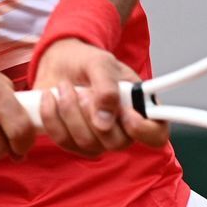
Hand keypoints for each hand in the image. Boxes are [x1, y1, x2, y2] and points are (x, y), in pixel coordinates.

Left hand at [33, 38, 168, 156]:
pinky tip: (50, 98)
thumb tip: (105, 121)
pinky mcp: (73, 142)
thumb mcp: (100, 63)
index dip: (143, 130)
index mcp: (139, 108)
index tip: (125, 113)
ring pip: (87, 144)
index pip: (156, 135)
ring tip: (65, 87)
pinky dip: (52, 117)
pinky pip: (63, 141)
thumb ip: (107, 87)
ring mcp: (98, 139)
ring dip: (70, 112)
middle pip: (116, 143)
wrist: (60, 62)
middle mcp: (122, 129)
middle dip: (93, 114)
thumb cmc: (87, 62)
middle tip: (83, 91)